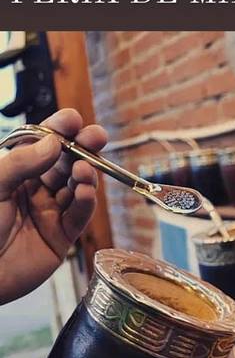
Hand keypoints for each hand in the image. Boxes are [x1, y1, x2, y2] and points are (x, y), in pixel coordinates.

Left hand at [0, 108, 106, 303]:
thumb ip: (22, 163)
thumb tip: (54, 142)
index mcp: (16, 174)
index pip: (43, 146)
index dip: (59, 131)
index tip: (73, 120)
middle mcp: (35, 191)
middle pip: (66, 163)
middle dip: (83, 148)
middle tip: (96, 137)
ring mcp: (50, 213)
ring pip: (77, 188)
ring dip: (85, 175)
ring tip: (84, 170)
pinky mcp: (61, 238)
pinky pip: (79, 216)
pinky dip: (87, 202)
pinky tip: (86, 191)